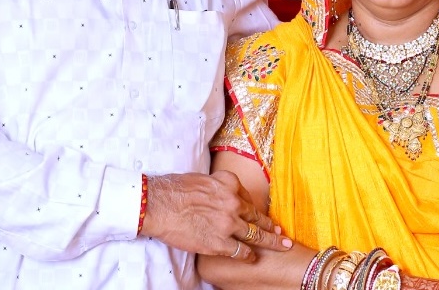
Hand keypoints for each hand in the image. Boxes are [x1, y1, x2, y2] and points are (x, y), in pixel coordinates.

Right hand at [141, 171, 290, 261]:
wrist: (157, 204)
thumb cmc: (174, 189)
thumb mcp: (203, 179)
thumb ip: (219, 187)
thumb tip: (223, 195)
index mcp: (229, 184)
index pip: (248, 198)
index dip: (256, 209)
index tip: (262, 215)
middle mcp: (233, 202)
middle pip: (257, 216)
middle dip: (270, 226)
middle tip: (281, 233)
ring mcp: (228, 224)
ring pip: (255, 235)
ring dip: (270, 242)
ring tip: (281, 245)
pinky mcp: (218, 243)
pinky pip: (241, 252)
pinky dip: (249, 256)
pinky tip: (253, 259)